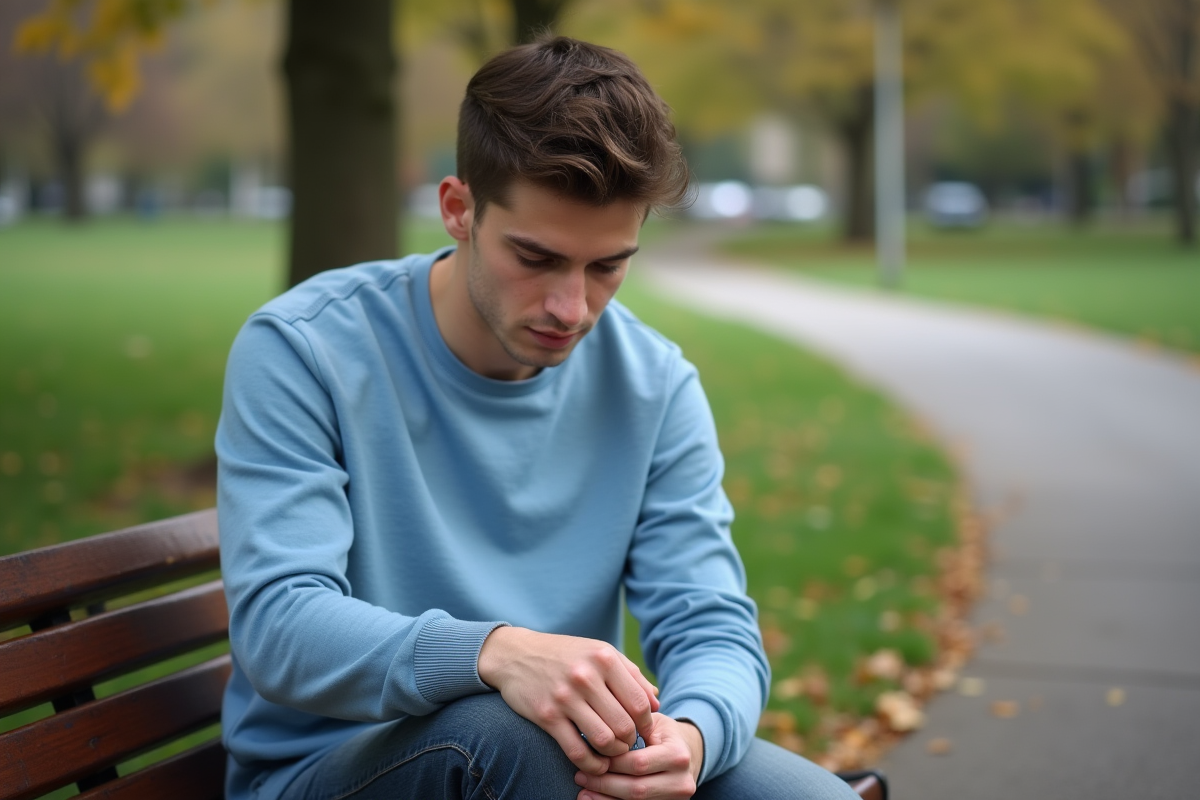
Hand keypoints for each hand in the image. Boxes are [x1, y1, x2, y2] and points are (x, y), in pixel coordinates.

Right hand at [477, 627, 659, 775]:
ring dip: (613, 754)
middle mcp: (586, 676)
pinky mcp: (546, 715)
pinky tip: (595, 764)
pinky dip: (592, 765)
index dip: (646, 723)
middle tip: (627, 744)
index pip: (639, 703)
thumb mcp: (600, 653)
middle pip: (624, 725)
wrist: (516, 654)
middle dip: (631, 741)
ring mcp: (565, 697)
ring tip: (612, 752)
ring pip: (604, 741)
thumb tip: (656, 703)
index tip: (643, 732)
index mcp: (604, 658)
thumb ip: (631, 675)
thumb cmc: (566, 655)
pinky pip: (576, 751)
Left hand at [574, 713, 703, 799]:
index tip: (589, 757)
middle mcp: (682, 781)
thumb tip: (597, 734)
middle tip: (580, 776)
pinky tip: (596, 799)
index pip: (639, 763)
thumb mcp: (653, 722)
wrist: (689, 753)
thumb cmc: (663, 734)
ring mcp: (677, 799)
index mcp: (678, 755)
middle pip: (636, 789)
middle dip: (605, 783)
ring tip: (584, 792)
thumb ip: (631, 726)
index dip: (611, 763)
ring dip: (606, 799)